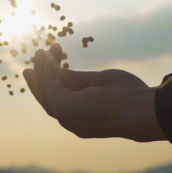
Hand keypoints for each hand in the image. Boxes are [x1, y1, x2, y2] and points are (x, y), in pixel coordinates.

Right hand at [22, 43, 166, 141]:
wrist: (141, 109)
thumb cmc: (128, 96)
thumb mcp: (99, 81)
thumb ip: (77, 79)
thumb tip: (59, 71)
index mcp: (83, 117)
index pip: (63, 100)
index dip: (53, 83)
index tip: (47, 67)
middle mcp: (72, 121)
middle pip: (48, 99)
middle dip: (38, 81)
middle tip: (30, 64)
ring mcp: (66, 116)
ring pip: (46, 92)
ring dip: (42, 70)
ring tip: (41, 51)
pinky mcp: (63, 107)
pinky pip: (51, 84)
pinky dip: (48, 68)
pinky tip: (51, 54)